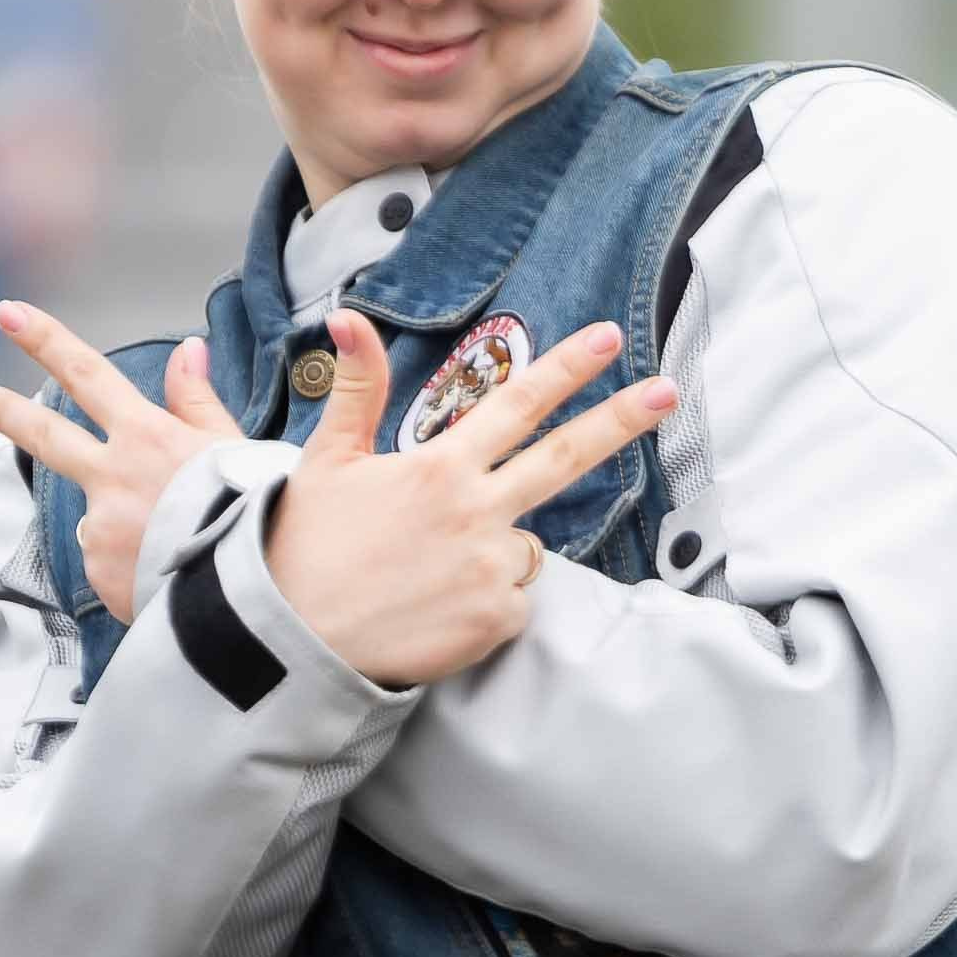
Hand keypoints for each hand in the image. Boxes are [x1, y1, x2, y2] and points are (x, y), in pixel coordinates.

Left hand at [0, 301, 244, 625]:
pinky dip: (133, 562)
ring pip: (97, 511)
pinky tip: (169, 571)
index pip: (87, 375)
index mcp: (147, 436)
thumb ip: (198, 401)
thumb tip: (187, 348)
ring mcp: (99, 526)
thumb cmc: (253, 512)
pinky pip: (110, 559)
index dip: (45, 340)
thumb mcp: (231, 446)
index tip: (7, 313)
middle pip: (45, 435)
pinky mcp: (100, 571)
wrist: (250, 590)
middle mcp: (112, 477)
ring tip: (181, 544)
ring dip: (127, 522)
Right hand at [263, 308, 676, 688]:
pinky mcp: (495, 620)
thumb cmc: (303, 546)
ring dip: (494, 549)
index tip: (608, 338)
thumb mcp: (328, 460)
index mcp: (439, 467)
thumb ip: (357, 387)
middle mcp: (475, 512)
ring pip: (524, 545)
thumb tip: (348, 315)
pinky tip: (433, 608)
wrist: (290, 641)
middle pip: (565, 459)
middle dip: (621, 420)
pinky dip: (484, 602)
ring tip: (424, 571)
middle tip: (666, 392)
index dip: (567, 369)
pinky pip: (512, 601)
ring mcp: (490, 568)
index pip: (517, 405)